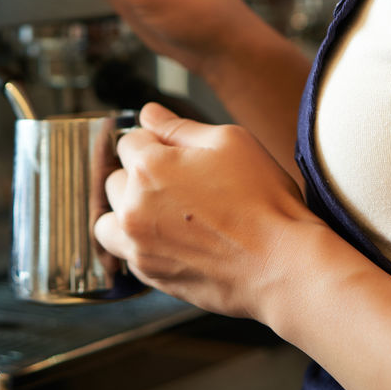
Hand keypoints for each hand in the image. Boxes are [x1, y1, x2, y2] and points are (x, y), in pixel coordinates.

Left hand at [94, 101, 316, 317]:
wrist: (281, 264)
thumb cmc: (262, 200)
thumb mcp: (229, 142)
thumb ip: (179, 126)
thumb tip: (148, 113)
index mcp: (149, 168)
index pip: (128, 142)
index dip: (156, 143)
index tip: (180, 155)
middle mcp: (133, 208)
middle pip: (115, 181)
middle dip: (139, 177)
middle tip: (180, 184)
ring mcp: (139, 247)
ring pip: (109, 222)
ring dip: (128, 213)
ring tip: (165, 213)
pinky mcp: (151, 276)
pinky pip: (127, 254)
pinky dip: (141, 244)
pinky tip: (177, 239)